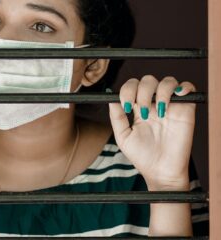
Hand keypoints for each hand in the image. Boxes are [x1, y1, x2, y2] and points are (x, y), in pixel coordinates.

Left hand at [109, 75, 195, 189]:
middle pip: (148, 81)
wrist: (160, 171)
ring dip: (160, 92)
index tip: (125, 105)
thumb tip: (111, 98)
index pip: (132, 87)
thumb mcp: (123, 137)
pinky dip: (183, 87)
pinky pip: (188, 88)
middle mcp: (153, 104)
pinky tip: (176, 98)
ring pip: (167, 81)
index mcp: (138, 108)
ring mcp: (170, 105)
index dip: (127, 90)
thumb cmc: (142, 156)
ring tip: (159, 112)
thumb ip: (117, 117)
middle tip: (142, 113)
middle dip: (142, 92)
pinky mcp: (186, 109)